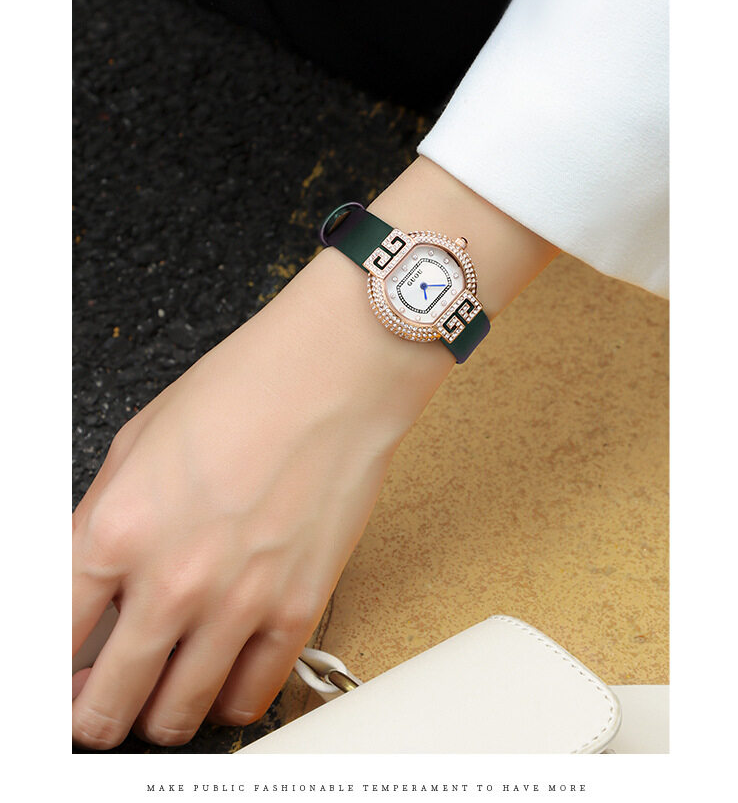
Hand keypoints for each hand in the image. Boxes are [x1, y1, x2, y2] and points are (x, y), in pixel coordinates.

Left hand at [72, 243, 451, 749]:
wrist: (333, 374)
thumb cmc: (243, 390)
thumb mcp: (136, 444)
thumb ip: (98, 524)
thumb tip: (82, 589)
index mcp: (117, 531)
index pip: (54, 644)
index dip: (51, 676)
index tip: (61, 681)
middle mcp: (173, 581)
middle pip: (106, 707)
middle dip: (95, 715)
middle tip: (99, 705)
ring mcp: (239, 603)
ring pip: (177, 717)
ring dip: (160, 714)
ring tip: (161, 693)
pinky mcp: (298, 609)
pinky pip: (251, 697)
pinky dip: (228, 701)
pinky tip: (222, 675)